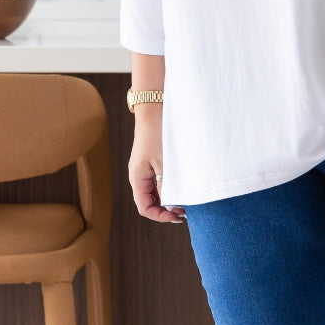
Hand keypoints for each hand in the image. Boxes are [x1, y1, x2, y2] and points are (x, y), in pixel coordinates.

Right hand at [128, 109, 185, 223]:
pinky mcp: (152, 161)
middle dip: (167, 208)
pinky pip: (160, 180)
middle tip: (187, 209)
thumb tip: (172, 206)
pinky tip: (183, 184)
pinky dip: (170, 185)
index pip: (145, 208)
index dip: (160, 216)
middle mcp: (139, 176)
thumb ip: (167, 185)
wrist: (155, 109)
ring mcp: (145, 168)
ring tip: (187, 197)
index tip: (178, 216)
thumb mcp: (164, 163)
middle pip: (151, 202)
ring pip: (156, 191)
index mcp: (137, 179)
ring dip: (170, 197)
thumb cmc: (157, 134)